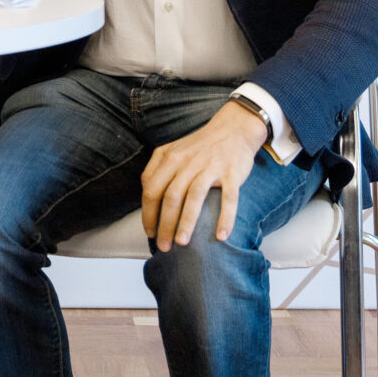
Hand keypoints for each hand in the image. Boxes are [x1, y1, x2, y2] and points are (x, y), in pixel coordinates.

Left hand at [140, 101, 268, 250]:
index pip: (152, 189)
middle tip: (164, 247)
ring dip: (187, 222)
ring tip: (182, 243)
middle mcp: (188, 163)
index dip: (148, 213)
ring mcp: (210, 167)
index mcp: (170, 158)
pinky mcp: (232, 173)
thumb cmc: (199, 146)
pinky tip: (221, 236)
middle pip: (171, 197)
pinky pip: (228, 198)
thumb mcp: (172, 150)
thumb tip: (145, 192)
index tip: (149, 233)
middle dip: (164, 225)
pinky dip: (225, 218)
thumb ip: (156, 168)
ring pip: (194, 197)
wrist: (232, 129)